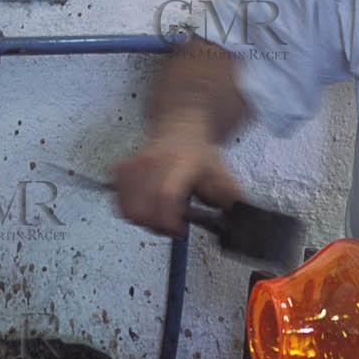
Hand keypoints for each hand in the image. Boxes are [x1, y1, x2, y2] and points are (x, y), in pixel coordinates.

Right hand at [111, 133, 243, 237]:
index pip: (165, 196)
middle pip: (143, 210)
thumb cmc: (201, 156)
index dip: (169, 221)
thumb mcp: (224, 179)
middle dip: (158, 226)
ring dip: (145, 220)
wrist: (181, 128)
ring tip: (161, 214)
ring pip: (128, 211)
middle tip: (173, 224)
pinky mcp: (120, 170)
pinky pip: (119, 204)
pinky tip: (148, 204)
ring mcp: (134, 165)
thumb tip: (239, 228)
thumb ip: (232, 205)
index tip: (179, 230)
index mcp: (182, 163)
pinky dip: (132, 210)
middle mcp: (154, 162)